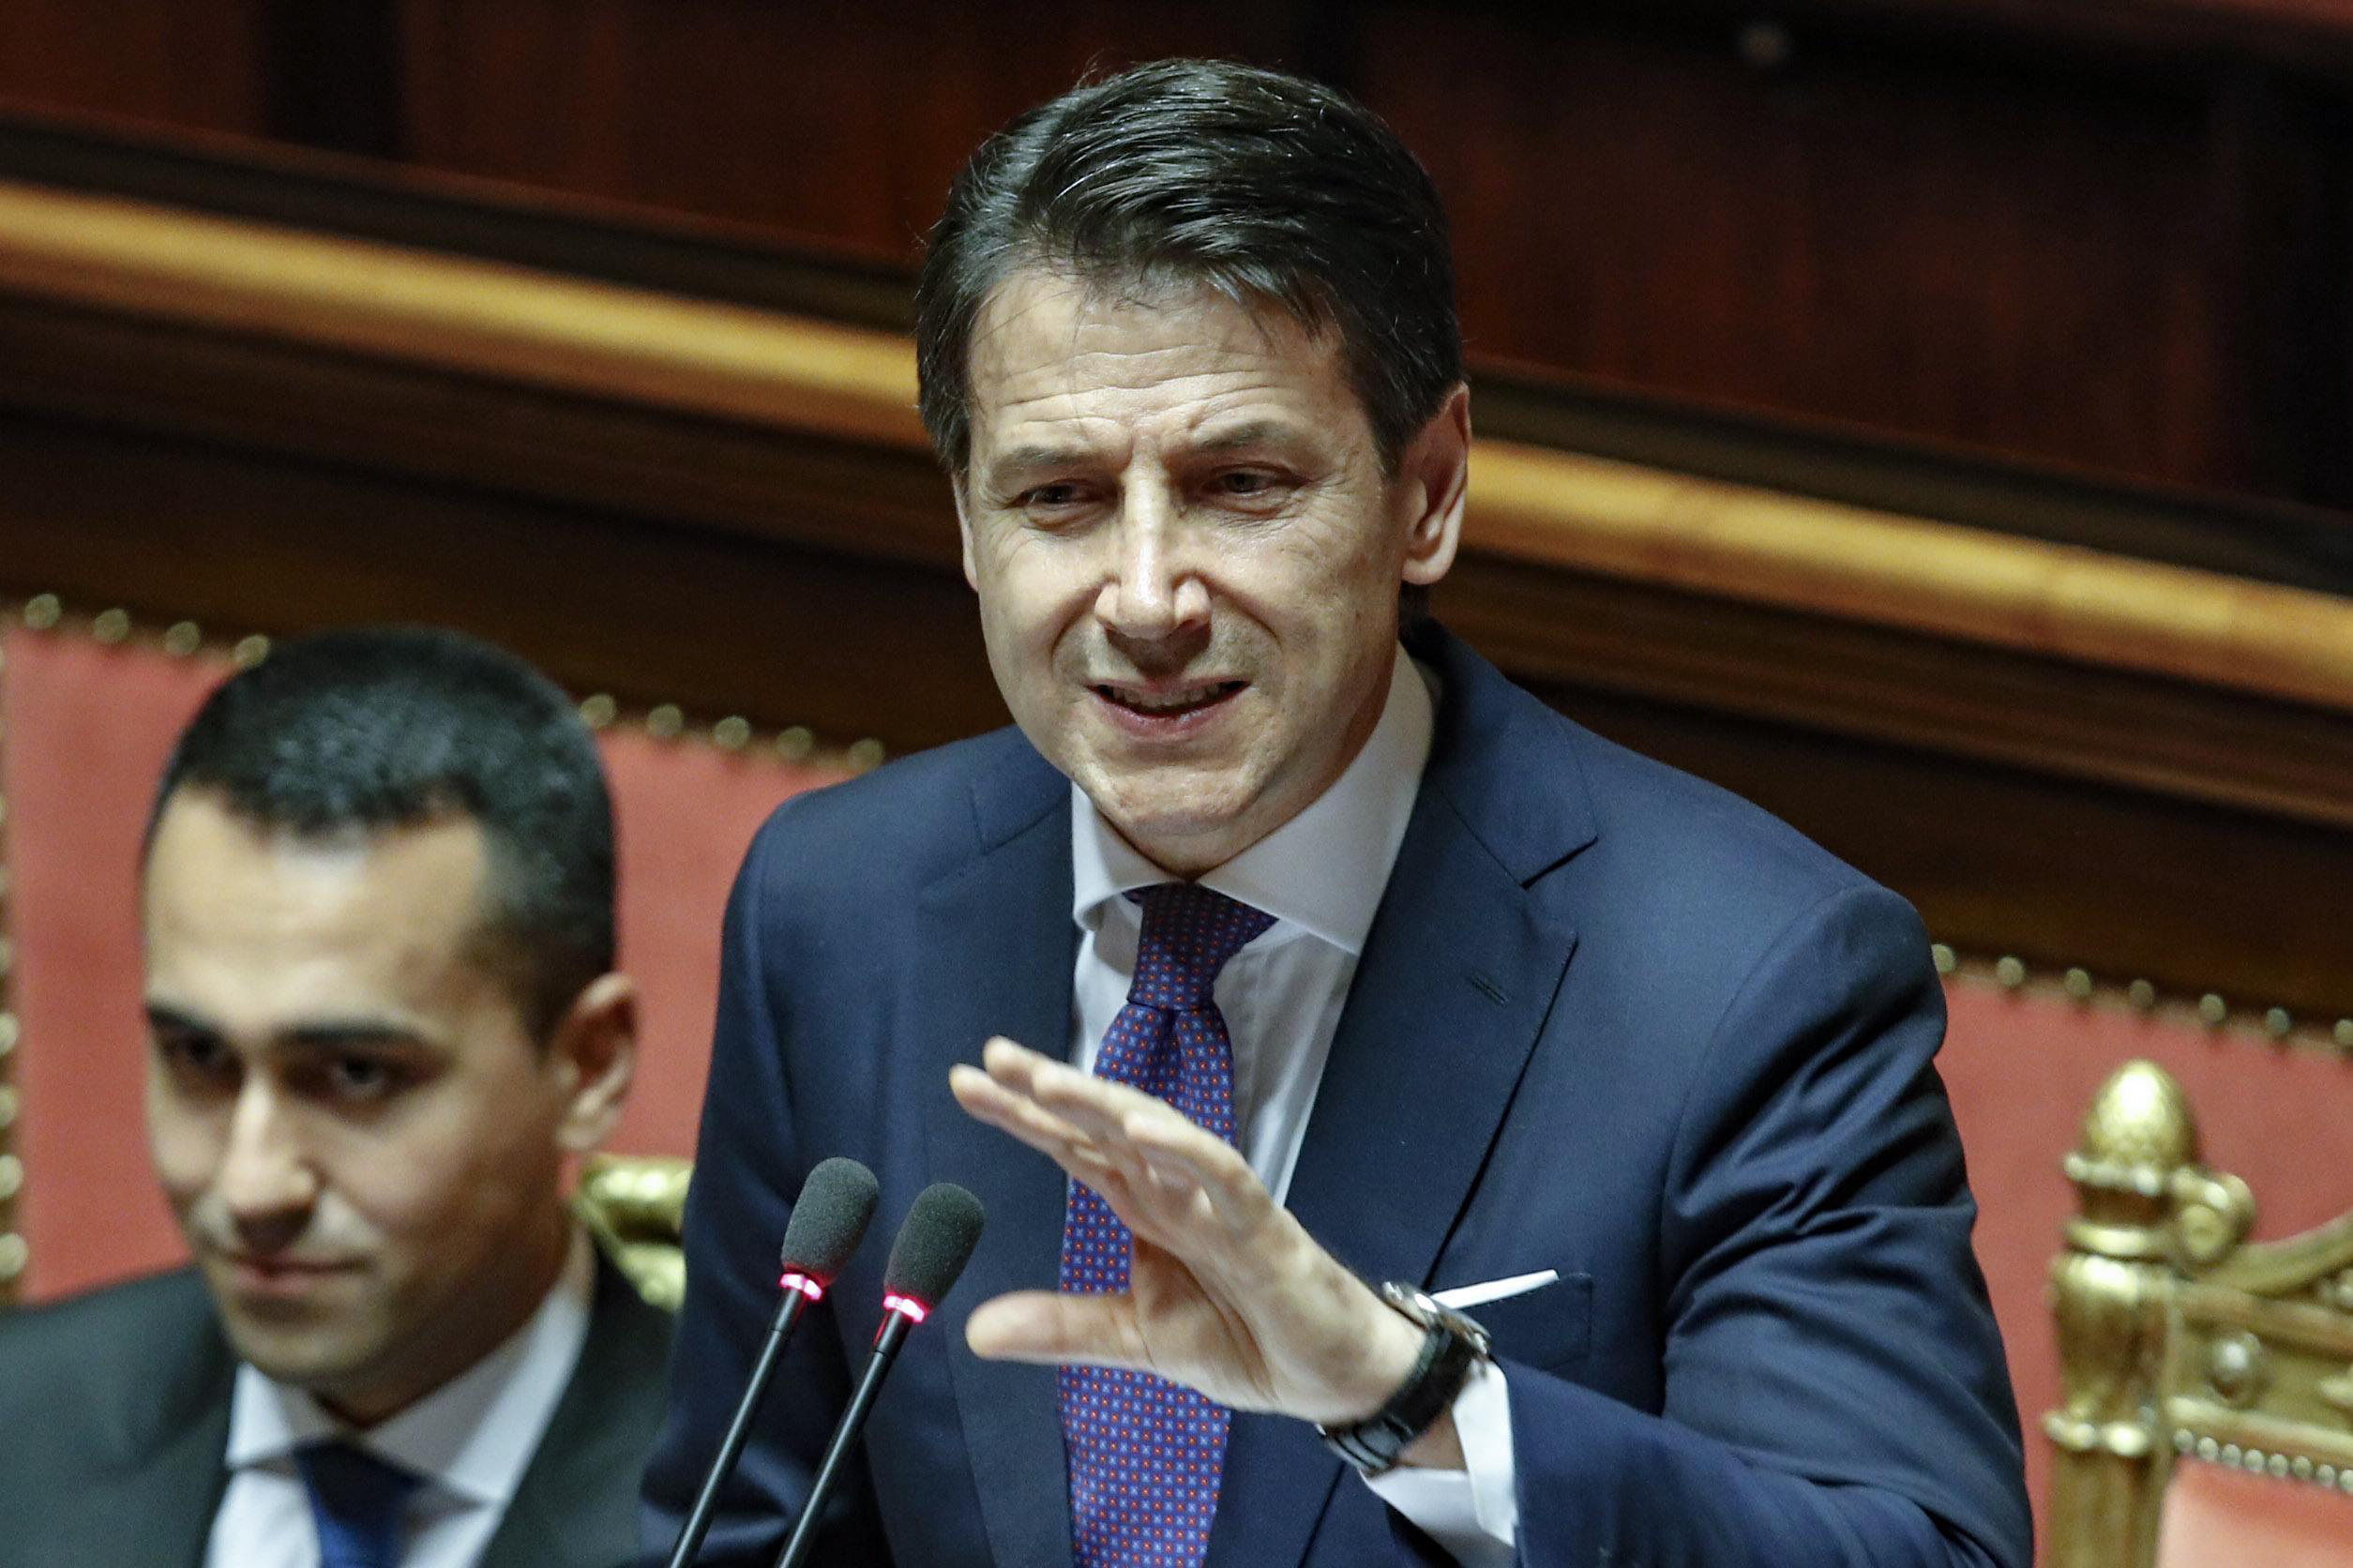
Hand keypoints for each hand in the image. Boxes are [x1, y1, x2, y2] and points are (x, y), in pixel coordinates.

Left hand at [948, 1037, 1462, 1466]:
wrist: (1331, 1378)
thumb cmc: (1245, 1338)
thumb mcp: (1135, 1339)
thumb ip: (1062, 1327)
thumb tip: (972, 1330)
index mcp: (1143, 1207)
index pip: (1073, 1149)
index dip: (1022, 1116)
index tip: (965, 1084)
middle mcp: (1173, 1190)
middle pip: (1103, 1126)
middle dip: (1049, 1090)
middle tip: (992, 1057)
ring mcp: (1216, 1202)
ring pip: (1156, 1134)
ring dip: (1103, 1104)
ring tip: (1047, 1082)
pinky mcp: (1261, 1226)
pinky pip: (1222, 1176)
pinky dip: (1183, 1149)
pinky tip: (1141, 1128)